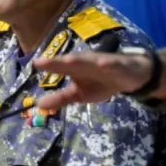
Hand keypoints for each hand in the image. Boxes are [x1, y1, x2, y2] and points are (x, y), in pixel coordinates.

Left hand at [33, 51, 152, 110]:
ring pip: (91, 61)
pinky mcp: (120, 65)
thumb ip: (60, 98)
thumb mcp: (79, 94)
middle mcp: (86, 62)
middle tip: (43, 62)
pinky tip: (103, 64)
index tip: (35, 64)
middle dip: (57, 62)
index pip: (59, 67)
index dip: (48, 65)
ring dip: (80, 60)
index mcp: (75, 68)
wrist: (131, 76)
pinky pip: (114, 64)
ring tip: (67, 60)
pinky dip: (109, 64)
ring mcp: (103, 62)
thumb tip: (38, 105)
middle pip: (71, 62)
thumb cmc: (99, 82)